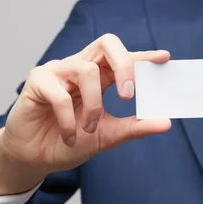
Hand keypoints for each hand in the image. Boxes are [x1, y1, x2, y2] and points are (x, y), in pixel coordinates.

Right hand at [0, 34, 170, 196]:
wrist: (35, 159)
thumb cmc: (70, 141)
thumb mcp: (108, 135)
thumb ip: (135, 127)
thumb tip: (167, 122)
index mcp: (99, 76)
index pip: (124, 58)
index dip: (143, 56)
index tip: (165, 58)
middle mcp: (79, 67)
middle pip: (106, 44)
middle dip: (124, 64)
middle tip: (129, 95)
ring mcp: (58, 71)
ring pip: (86, 69)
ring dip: (93, 104)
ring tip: (89, 129)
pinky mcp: (37, 81)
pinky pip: (60, 94)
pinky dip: (68, 120)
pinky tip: (69, 137)